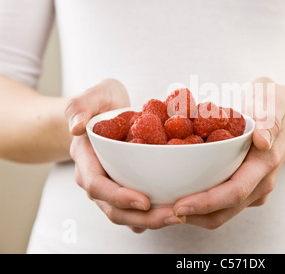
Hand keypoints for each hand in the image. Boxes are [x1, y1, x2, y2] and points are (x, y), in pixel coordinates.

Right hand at [65, 78, 184, 232]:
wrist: (105, 112)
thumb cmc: (101, 102)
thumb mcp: (94, 96)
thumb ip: (80, 106)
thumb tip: (75, 126)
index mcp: (86, 160)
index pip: (97, 186)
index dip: (119, 197)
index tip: (145, 201)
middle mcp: (97, 179)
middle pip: (114, 209)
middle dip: (143, 217)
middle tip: (173, 215)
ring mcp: (112, 186)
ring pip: (127, 214)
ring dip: (152, 220)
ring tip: (179, 217)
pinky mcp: (127, 187)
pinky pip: (138, 208)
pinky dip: (155, 214)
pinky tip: (176, 212)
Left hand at [172, 77, 284, 228]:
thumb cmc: (276, 105)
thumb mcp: (272, 102)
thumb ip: (268, 120)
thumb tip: (262, 140)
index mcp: (264, 164)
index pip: (233, 192)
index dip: (205, 202)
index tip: (177, 206)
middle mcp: (259, 183)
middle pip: (223, 211)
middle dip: (189, 215)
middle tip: (156, 212)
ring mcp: (252, 188)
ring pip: (220, 212)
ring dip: (191, 214)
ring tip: (159, 208)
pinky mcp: (244, 188)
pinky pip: (220, 203)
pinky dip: (198, 204)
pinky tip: (176, 195)